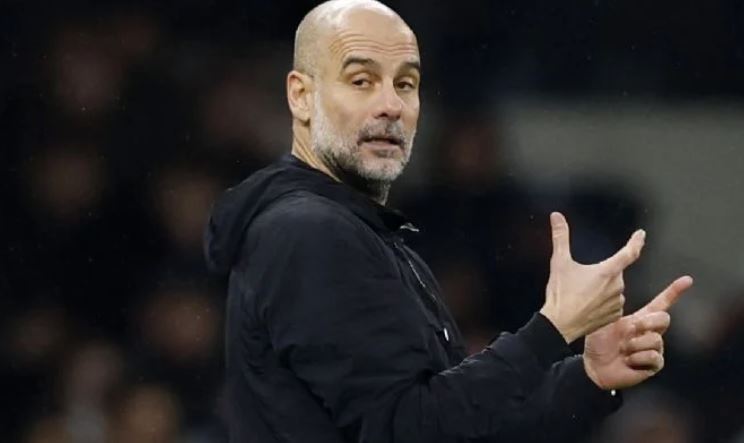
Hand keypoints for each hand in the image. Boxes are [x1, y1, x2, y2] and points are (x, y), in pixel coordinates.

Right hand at [540, 212, 645, 342]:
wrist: (559, 324)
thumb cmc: (560, 293)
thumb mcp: (559, 262)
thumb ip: (560, 237)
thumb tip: (556, 216)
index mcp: (607, 271)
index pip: (629, 252)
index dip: (636, 242)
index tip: (641, 235)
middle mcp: (617, 286)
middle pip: (615, 272)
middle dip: (603, 272)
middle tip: (583, 279)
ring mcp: (617, 302)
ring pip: (614, 289)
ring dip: (603, 288)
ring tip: (583, 295)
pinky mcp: (615, 316)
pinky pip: (613, 304)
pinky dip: (604, 302)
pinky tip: (588, 306)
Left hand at [583, 276, 693, 389]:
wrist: (594, 366)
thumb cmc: (598, 343)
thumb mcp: (604, 321)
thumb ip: (612, 309)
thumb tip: (615, 293)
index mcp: (640, 319)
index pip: (661, 303)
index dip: (674, 291)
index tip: (687, 280)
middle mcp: (650, 332)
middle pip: (664, 318)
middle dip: (648, 322)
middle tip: (631, 329)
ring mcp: (654, 348)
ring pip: (655, 339)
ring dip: (635, 344)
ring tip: (623, 350)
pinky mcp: (654, 364)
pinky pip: (653, 356)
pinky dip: (637, 358)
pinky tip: (628, 360)